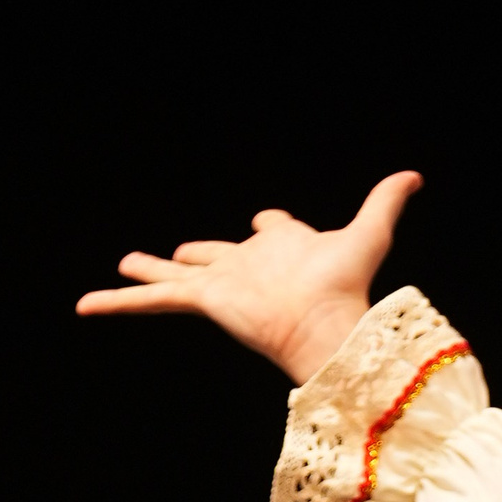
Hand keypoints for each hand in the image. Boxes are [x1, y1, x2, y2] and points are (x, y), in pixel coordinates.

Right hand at [75, 172, 423, 383]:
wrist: (328, 325)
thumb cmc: (347, 284)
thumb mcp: (368, 232)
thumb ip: (385, 202)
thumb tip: (415, 176)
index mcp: (285, 250)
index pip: (272, 231)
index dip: (272, 226)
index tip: (266, 221)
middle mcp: (250, 268)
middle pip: (215, 255)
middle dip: (197, 253)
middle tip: (176, 253)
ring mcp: (223, 286)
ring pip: (175, 277)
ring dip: (149, 271)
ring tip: (125, 265)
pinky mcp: (202, 300)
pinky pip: (151, 300)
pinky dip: (118, 303)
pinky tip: (85, 304)